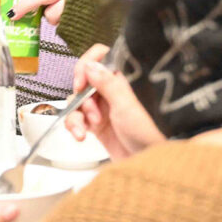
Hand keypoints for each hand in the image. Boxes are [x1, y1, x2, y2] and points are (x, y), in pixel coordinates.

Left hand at [8, 0, 67, 26]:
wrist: (88, 16)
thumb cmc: (67, 1)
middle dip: (26, 5)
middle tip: (12, 13)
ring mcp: (71, 3)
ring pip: (50, 12)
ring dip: (47, 15)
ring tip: (51, 15)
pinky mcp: (72, 16)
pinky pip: (57, 21)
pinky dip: (55, 21)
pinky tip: (62, 19)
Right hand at [65, 43, 164, 159]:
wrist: (147, 163)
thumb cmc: (145, 134)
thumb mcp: (125, 106)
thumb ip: (107, 84)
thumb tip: (90, 64)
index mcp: (120, 80)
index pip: (99, 58)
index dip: (85, 66)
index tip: (80, 83)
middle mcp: (109, 91)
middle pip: (83, 81)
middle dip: (81, 98)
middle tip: (90, 113)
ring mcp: (101, 107)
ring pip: (77, 102)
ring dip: (76, 116)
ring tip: (86, 129)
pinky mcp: (94, 124)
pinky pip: (76, 119)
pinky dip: (74, 126)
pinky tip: (80, 136)